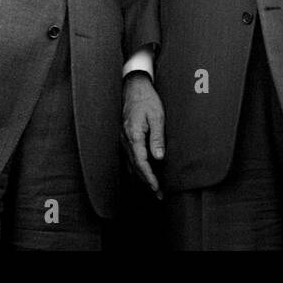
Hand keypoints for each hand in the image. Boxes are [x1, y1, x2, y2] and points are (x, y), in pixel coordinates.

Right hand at [122, 72, 164, 195]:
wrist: (133, 87)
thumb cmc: (147, 99)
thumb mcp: (157, 116)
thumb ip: (157, 138)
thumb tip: (159, 158)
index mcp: (133, 135)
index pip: (141, 163)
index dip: (149, 177)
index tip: (157, 188)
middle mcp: (125, 140)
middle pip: (134, 167)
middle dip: (146, 183)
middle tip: (159, 195)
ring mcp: (122, 139)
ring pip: (130, 165)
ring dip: (141, 178)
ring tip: (153, 189)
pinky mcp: (124, 137)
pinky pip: (128, 158)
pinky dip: (136, 169)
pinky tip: (143, 174)